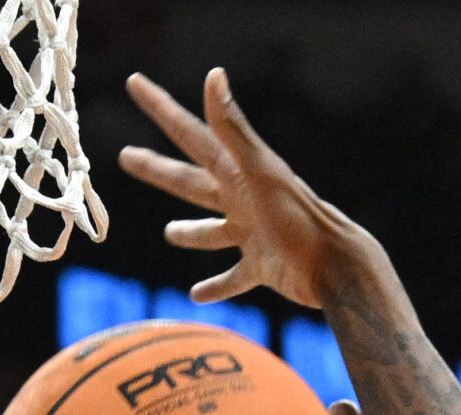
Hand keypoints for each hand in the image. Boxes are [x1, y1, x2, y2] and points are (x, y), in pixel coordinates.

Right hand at [120, 69, 370, 309]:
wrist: (334, 266)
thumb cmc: (298, 217)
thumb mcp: (260, 170)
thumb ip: (233, 128)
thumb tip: (214, 74)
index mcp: (236, 173)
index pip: (190, 135)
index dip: (161, 109)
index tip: (135, 83)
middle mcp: (241, 200)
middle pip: (189, 183)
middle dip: (158, 170)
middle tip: (126, 156)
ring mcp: (252, 235)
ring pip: (211, 232)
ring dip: (190, 233)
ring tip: (170, 232)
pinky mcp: (262, 268)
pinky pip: (232, 278)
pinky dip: (216, 286)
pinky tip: (197, 294)